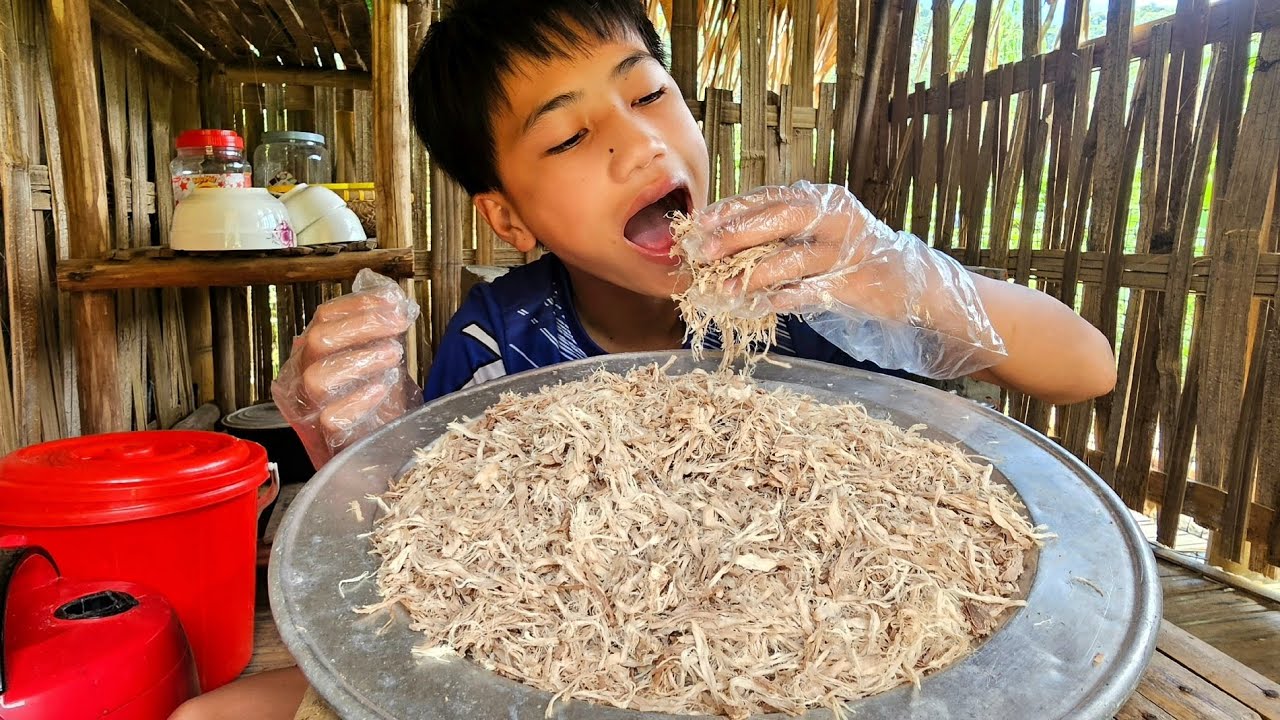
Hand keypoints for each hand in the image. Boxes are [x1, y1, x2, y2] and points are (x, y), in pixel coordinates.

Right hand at [272, 270, 421, 468]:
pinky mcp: (323, 439)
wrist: (381, 445)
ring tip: (393, 355)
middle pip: (318, 340)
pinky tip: (382, 388)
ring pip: (317, 377)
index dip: (359, 305)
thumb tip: (393, 296)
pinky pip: (331, 417)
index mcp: (312, 352)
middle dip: (362, 326)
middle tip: (398, 323)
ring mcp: (308, 410)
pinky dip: (359, 400)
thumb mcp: (381, 359)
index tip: (393, 303)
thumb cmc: (377, 402)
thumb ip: (382, 330)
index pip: (324, 316)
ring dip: (361, 360)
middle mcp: (301, 377)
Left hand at [680, 181, 1005, 378]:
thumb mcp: (818, 234)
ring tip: (723, 289)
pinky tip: (760, 305)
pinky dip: (784, 297)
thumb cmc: (852, 257)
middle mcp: (836, 216)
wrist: (911, 282)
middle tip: (702, 251)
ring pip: (792, 258)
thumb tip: (722, 242)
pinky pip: (811, 291)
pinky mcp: (855, 282)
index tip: (700, 223)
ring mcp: (847, 249)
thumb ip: (780, 233)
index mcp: (822, 198)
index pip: (769, 197)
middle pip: (778, 220)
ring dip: (753, 275)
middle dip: (736, 236)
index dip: (732, 209)